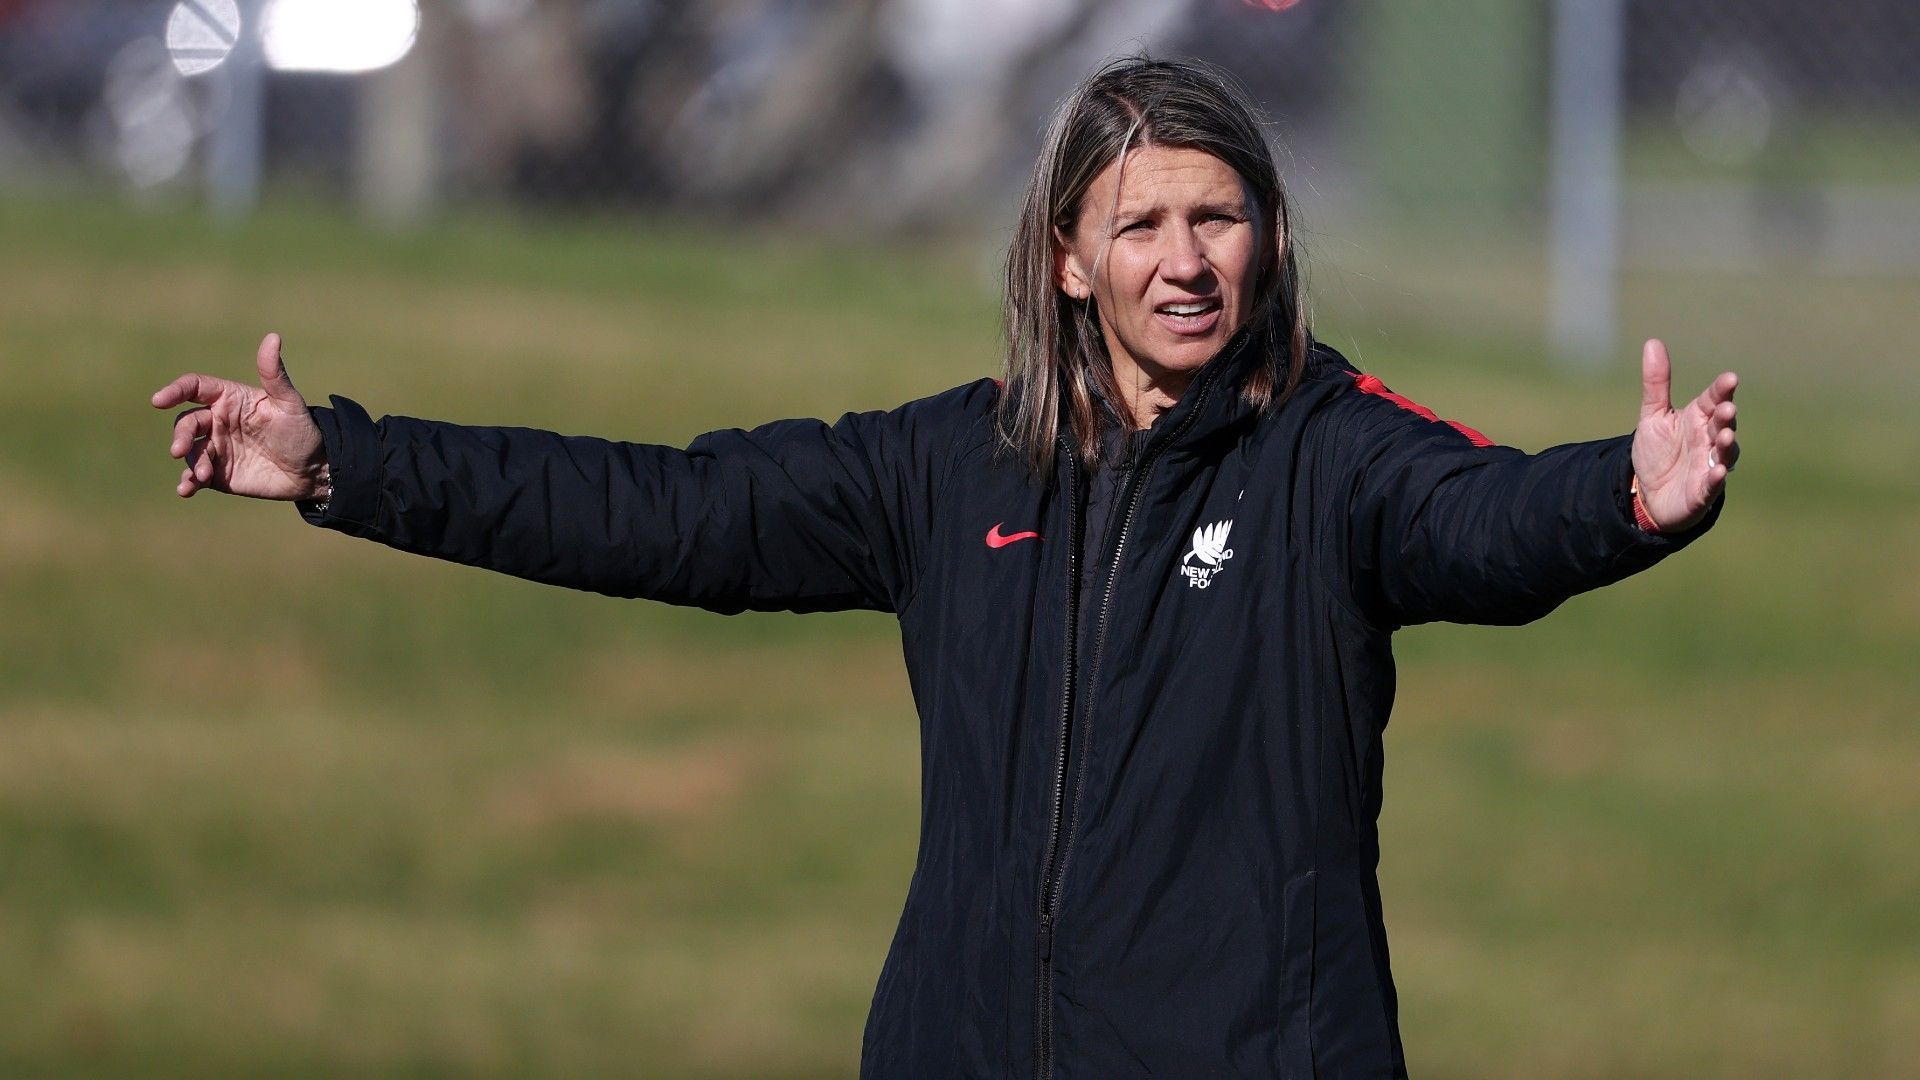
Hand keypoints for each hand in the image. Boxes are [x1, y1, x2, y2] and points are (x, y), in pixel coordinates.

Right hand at [150, 333, 327, 500]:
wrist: (313, 470)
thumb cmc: (301, 431)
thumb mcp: (288, 403)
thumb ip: (274, 374)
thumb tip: (273, 337)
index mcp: (229, 398)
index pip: (194, 388)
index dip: (175, 391)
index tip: (159, 400)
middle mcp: (216, 421)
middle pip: (186, 423)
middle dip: (180, 436)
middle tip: (180, 450)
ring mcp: (215, 448)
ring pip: (189, 451)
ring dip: (191, 462)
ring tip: (203, 476)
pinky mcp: (217, 474)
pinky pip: (194, 476)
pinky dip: (187, 482)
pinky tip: (187, 490)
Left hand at [1632, 339, 1738, 532]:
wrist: (1649, 492)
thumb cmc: (1658, 451)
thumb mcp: (1653, 415)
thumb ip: (1656, 383)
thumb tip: (1653, 342)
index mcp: (1699, 418)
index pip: (1714, 399)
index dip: (1722, 390)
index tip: (1730, 378)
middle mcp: (1709, 439)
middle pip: (1722, 424)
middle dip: (1726, 417)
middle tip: (1726, 408)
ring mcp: (1710, 464)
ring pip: (1725, 453)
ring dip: (1727, 445)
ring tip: (1725, 436)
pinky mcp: (1704, 490)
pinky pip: (1713, 484)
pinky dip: (1716, 478)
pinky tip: (1717, 472)